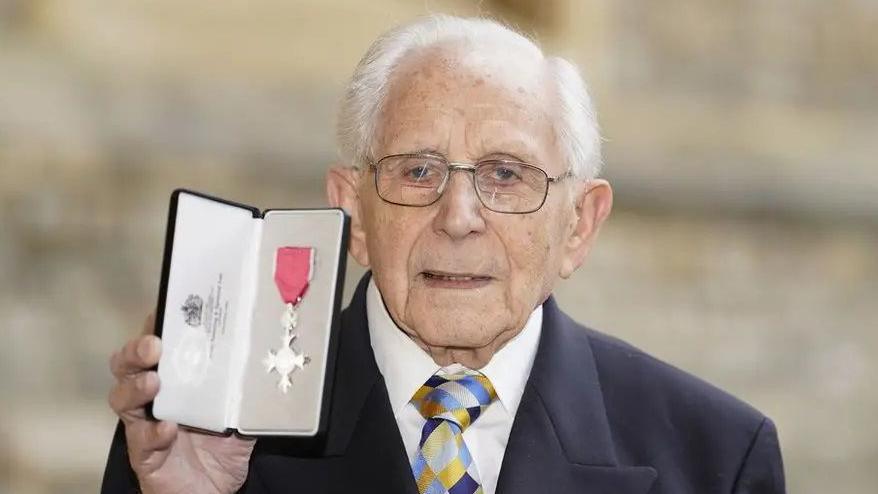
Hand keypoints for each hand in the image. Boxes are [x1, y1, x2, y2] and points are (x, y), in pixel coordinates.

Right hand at [108, 313, 255, 493]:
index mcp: (174, 379)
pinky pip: (141, 441)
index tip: (164, 309)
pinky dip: (153, 433)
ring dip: (136, 387)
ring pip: (123, 399)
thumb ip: (250, 388)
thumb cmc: (222, 445)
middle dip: (136, 351)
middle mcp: (153, 397)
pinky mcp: (145, 456)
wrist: (215, 490)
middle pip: (128, 366)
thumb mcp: (242, 411)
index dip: (156, 325)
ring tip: (154, 382)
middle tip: (153, 344)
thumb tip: (273, 361)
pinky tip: (168, 428)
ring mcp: (143, 425)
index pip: (157, 345)